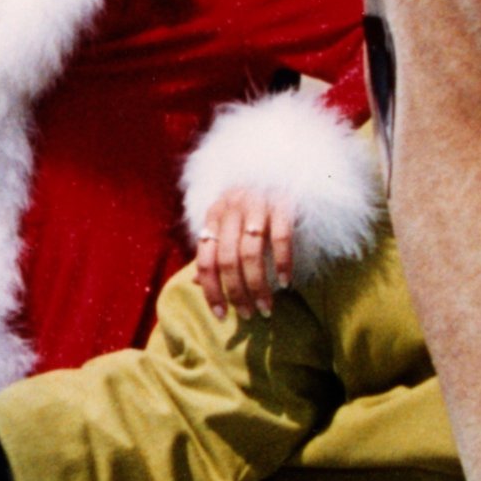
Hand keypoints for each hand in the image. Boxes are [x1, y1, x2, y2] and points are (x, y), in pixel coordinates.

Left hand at [195, 189, 297, 317]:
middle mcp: (232, 208)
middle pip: (228, 260)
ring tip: (266, 307)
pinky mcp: (283, 202)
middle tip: (248, 314)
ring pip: (252, 253)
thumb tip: (194, 282)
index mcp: (214, 215)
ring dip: (259, 285)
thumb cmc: (252, 202)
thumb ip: (214, 249)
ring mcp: (258, 204)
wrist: (284, 164)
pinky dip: (283, 263)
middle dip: (237, 293)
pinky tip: (286, 282)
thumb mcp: (228, 221)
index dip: (211, 291)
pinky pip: (281, 238)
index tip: (221, 316)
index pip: (205, 260)